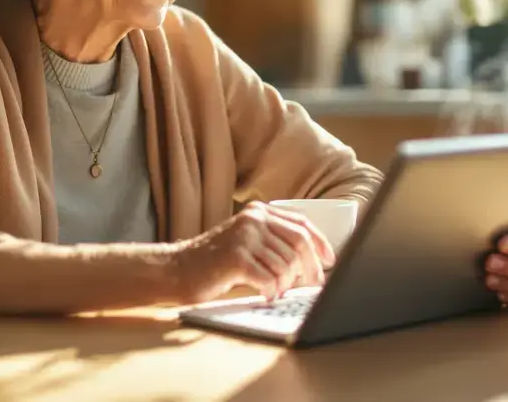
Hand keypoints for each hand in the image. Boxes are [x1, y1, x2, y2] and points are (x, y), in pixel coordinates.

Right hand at [172, 201, 335, 302]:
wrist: (177, 269)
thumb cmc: (215, 262)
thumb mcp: (246, 242)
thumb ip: (273, 242)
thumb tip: (313, 263)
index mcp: (258, 211)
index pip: (300, 223)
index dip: (320, 243)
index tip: (330, 261)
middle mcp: (253, 219)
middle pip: (299, 244)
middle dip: (310, 269)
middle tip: (312, 286)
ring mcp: (244, 236)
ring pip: (286, 265)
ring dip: (285, 284)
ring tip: (274, 290)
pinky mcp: (236, 257)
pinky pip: (270, 278)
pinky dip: (272, 291)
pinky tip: (265, 295)